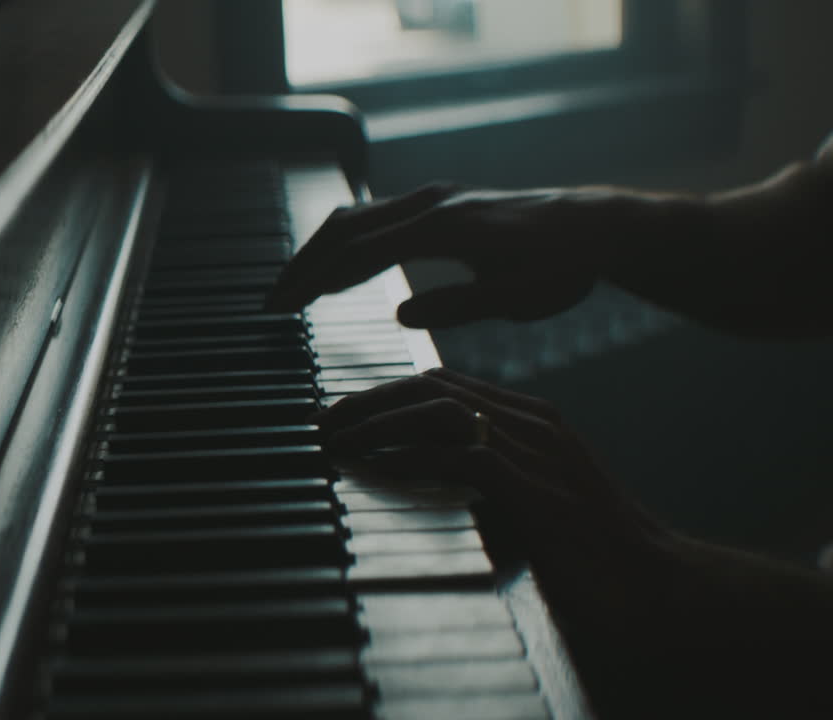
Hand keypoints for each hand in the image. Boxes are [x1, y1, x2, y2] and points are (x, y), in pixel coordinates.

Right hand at [266, 183, 687, 326]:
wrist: (595, 226)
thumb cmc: (561, 265)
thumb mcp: (514, 296)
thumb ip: (456, 305)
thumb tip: (400, 316)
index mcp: (442, 226)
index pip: (359, 254)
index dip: (315, 281)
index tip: (283, 308)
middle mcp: (431, 204)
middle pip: (345, 228)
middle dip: (303, 264)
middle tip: (272, 302)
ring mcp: (433, 199)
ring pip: (357, 217)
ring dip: (320, 250)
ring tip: (293, 287)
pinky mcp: (438, 204)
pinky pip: (376, 217)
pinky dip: (346, 241)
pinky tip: (336, 266)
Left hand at [317, 368, 832, 716]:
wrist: (658, 585)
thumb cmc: (589, 550)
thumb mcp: (526, 499)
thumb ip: (479, 477)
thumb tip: (412, 472)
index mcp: (531, 419)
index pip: (442, 382)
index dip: (384, 393)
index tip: (340, 413)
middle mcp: (533, 422)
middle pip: (431, 385)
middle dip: (369, 399)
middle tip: (323, 422)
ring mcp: (539, 451)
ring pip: (440, 409)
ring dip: (379, 421)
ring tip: (336, 440)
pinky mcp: (538, 489)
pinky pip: (462, 455)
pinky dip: (413, 456)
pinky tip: (378, 468)